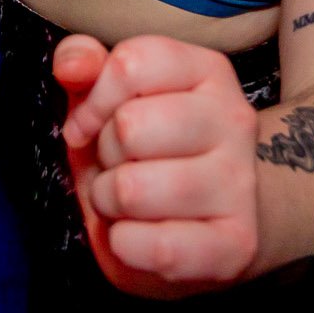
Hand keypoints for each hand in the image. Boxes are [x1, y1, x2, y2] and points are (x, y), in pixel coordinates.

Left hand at [54, 34, 260, 297]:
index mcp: (207, 71)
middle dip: (105, 156)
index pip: (131, 64)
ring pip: (133, 189)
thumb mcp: (111, 101)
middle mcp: (234, 119)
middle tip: (123, 167)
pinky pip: (158, 248)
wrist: (216, 221)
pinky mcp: (238, 243)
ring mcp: (241, 183)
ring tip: (130, 204)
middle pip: (129, 127)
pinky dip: (128, 246)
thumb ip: (85, 66)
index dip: (93, 102)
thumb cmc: (150, 154)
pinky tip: (143, 236)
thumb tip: (72, 65)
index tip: (90, 127)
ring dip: (111, 203)